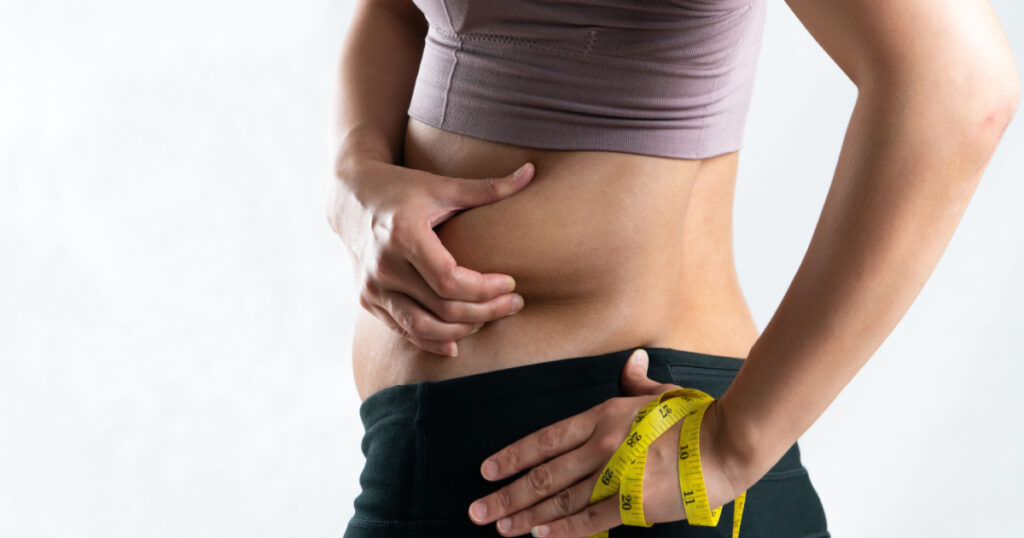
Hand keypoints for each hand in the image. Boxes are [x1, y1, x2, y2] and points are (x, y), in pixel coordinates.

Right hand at [326, 153, 534, 356]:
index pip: (450, 280)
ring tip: (488, 320)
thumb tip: (531, 171)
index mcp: (404, 234)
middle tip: (513, 304)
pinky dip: (432, 341)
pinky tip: (457, 342)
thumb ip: (488, 187)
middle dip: (484, 311)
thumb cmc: (403, 188)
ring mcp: (372, 286)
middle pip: (442, 308)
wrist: (350, 197)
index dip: (485, 289)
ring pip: (421, 328)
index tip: (511, 283)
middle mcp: (384, 265)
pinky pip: (403, 330)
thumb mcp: (442, 186)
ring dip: (461, 332)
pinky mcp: (366, 298)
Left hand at [467, 349, 743, 537]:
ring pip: (560, 499)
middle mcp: (603, 445)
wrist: (726, 444)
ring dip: (525, 514)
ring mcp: (617, 474)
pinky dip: (563, 529)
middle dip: (507, 494)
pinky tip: (539, 535)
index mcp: (603, 417)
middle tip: (477, 510)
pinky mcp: (635, 501)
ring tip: (499, 526)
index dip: (513, 456)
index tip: (487, 470)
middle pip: (544, 474)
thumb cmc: (694, 416)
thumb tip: (632, 360)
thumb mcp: (661, 391)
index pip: (545, 438)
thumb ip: (637, 380)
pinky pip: (591, 519)